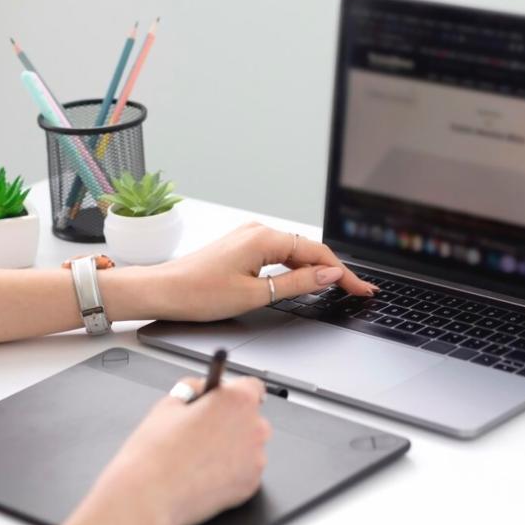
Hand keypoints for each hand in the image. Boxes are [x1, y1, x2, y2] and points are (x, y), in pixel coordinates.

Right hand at [91, 375, 271, 524]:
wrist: (149, 497)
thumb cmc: (155, 453)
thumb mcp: (168, 404)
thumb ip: (191, 389)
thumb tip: (199, 390)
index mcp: (237, 401)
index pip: (252, 386)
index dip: (233, 392)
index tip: (223, 400)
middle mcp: (254, 428)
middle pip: (250, 417)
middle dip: (230, 421)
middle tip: (202, 431)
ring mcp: (256, 459)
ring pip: (248, 446)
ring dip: (231, 447)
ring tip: (199, 456)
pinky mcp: (251, 486)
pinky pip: (245, 471)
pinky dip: (231, 471)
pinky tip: (204, 473)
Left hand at [141, 223, 377, 321]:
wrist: (163, 290)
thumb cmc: (198, 293)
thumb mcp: (255, 294)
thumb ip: (297, 282)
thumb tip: (328, 275)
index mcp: (264, 238)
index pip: (317, 254)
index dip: (344, 273)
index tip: (362, 289)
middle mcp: (258, 231)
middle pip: (308, 250)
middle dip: (334, 270)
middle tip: (357, 291)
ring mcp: (248, 236)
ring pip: (294, 251)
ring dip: (316, 268)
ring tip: (338, 287)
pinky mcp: (241, 246)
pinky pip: (278, 253)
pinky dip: (296, 267)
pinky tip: (305, 279)